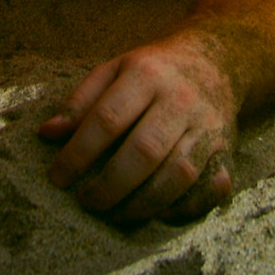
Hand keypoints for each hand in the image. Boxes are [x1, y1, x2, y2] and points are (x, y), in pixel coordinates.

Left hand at [40, 33, 237, 221]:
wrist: (215, 61)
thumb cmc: (153, 71)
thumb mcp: (113, 69)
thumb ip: (80, 102)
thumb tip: (47, 134)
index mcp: (147, 75)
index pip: (108, 120)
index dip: (78, 154)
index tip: (58, 178)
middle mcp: (181, 101)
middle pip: (145, 152)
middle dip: (110, 186)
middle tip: (87, 202)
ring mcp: (209, 128)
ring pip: (178, 175)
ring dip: (143, 204)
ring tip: (115, 213)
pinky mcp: (228, 151)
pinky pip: (211, 189)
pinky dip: (184, 208)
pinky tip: (158, 212)